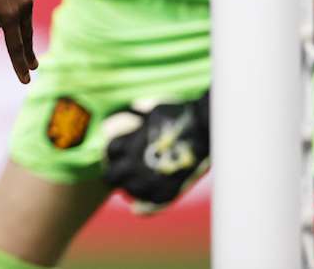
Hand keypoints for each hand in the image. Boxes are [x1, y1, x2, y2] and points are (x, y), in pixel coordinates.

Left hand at [0, 0, 36, 82]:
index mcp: (8, 15)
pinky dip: (15, 4)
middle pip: (25, 35)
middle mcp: (23, 6)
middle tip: (34, 66)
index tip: (26, 79)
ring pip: (24, 16)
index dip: (19, 65)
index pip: (15, 47)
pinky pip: (24, 0)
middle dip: (27, 52)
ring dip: (15, 23)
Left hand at [101, 92, 211, 214]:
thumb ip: (138, 117)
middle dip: (115, 174)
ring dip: (131, 186)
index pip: (110, 153)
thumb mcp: (152, 112)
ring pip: (130, 191)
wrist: (203, 129)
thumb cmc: (179, 116)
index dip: (113, 153)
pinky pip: (149, 202)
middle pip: (111, 177)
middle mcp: (134, 165)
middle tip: (123, 172)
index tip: (119, 153)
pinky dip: (148, 198)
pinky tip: (152, 190)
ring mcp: (150, 181)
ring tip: (139, 181)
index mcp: (128, 145)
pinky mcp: (166, 193)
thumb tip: (131, 115)